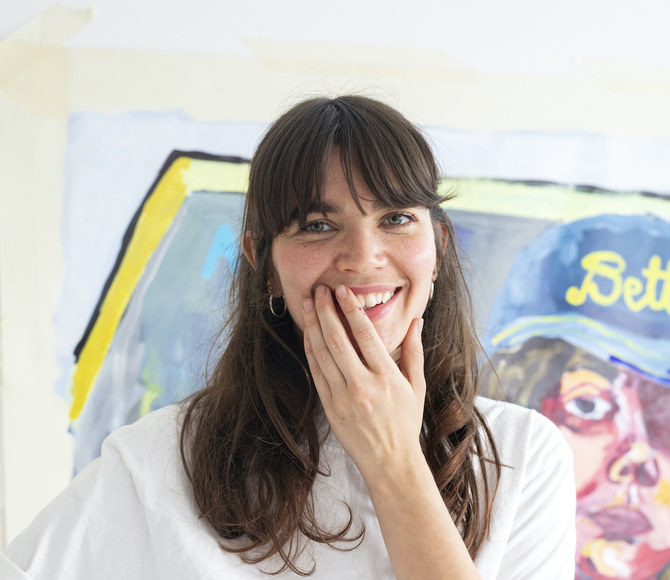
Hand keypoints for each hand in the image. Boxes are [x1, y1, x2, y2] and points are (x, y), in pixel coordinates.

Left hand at [302, 284, 425, 479]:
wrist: (389, 461)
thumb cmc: (405, 421)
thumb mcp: (416, 386)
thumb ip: (414, 351)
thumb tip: (417, 321)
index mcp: (386, 376)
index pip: (365, 334)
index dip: (351, 309)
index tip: (342, 291)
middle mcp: (362, 384)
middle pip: (338, 340)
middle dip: (326, 311)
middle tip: (319, 290)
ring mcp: (343, 396)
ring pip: (323, 353)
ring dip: (313, 325)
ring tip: (308, 304)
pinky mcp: (329, 406)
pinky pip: (316, 372)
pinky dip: (310, 350)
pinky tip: (308, 333)